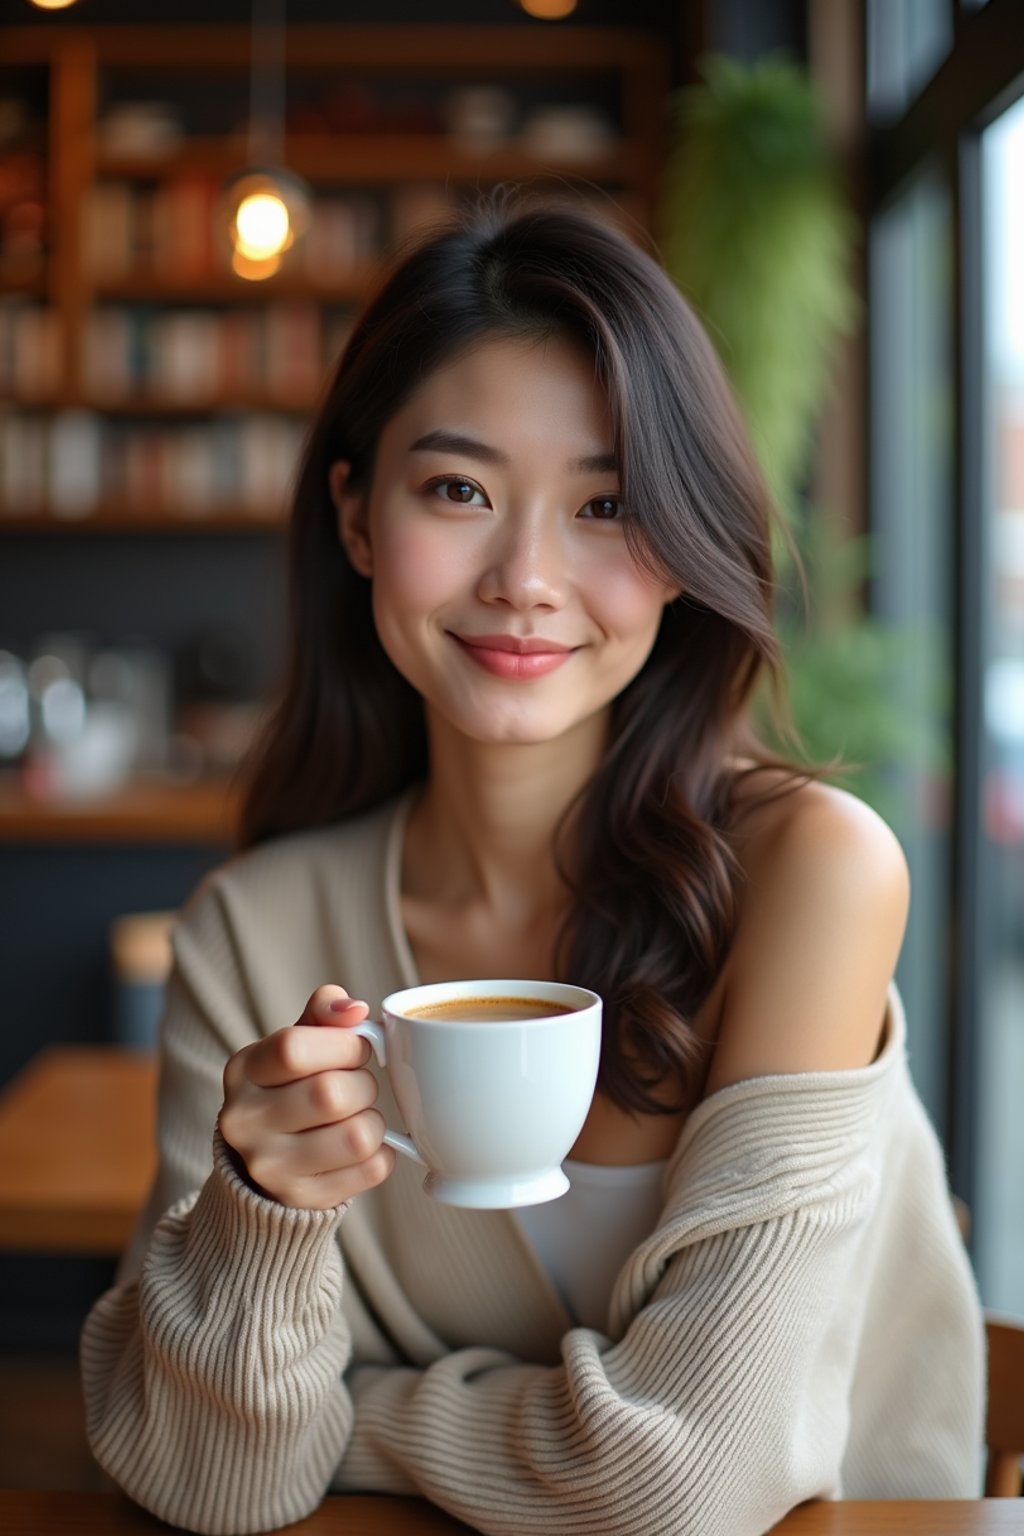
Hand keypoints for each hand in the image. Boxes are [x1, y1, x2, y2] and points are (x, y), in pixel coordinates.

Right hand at [218, 985, 396, 1208]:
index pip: (294, 1049)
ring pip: (358, 1136)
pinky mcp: (302, 1198)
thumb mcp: (297, 1041)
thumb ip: (323, 1013)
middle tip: (358, 1086)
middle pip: (331, 1095)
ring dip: (374, 1121)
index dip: (343, 1045)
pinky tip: (360, 1147)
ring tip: (357, 1117)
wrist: (266, 1160)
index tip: (356, 1048)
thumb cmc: (291, 1086)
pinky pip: (372, 1169)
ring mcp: (269, 1167)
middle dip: (363, 1084)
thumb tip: (354, 1009)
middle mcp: (244, 1122)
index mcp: (242, 1071)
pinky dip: (382, 1153)